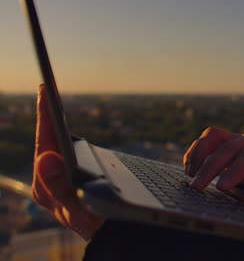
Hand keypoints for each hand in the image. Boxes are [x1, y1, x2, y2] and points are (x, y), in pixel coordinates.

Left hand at [32, 85, 104, 240]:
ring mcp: (55, 186)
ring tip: (51, 104)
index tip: (45, 91)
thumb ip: (61, 188)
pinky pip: (59, 155)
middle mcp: (47, 186)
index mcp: (49, 188)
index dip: (45, 116)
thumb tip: (46, 157)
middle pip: (44, 144)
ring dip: (50, 125)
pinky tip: (62, 131)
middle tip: (46, 90)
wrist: (112, 239)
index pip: (45, 144)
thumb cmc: (101, 226)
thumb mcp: (83, 211)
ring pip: (49, 148)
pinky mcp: (64, 186)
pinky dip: (59, 138)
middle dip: (45, 116)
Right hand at [184, 127, 243, 203]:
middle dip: (210, 168)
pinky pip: (208, 138)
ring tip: (190, 175)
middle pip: (228, 148)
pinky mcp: (225, 140)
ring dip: (199, 154)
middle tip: (197, 187)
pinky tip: (189, 167)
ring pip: (214, 137)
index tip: (221, 187)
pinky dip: (196, 151)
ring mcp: (237, 137)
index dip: (236, 170)